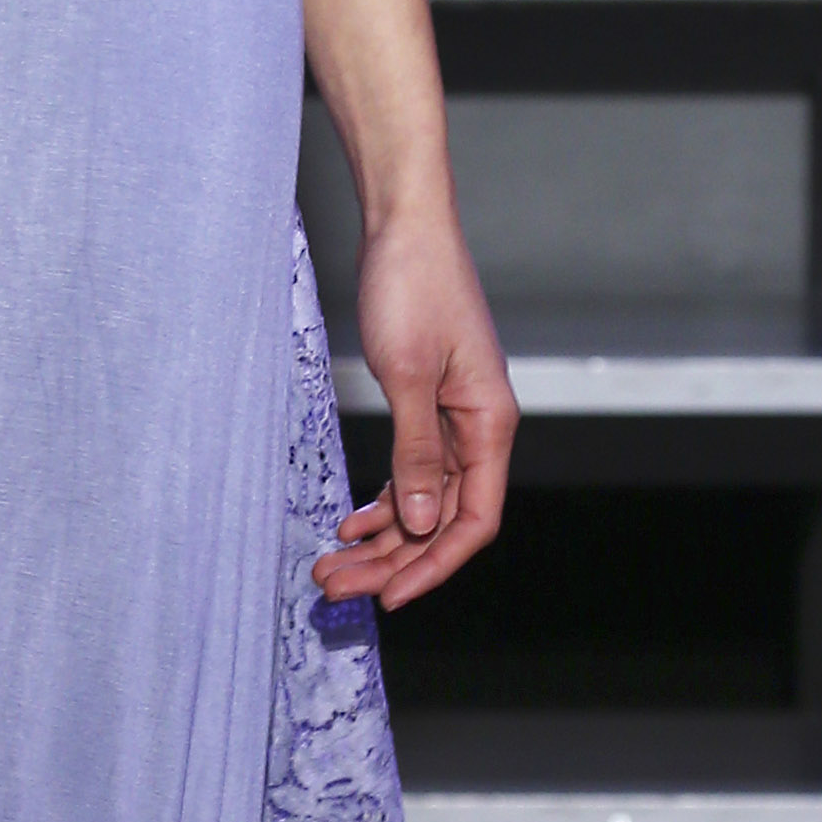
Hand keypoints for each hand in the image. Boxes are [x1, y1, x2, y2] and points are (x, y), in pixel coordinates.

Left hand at [315, 206, 516, 609]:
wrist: (404, 224)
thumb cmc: (413, 286)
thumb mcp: (408, 375)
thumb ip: (418, 453)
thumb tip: (425, 521)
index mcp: (489, 424)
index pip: (475, 521)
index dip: (435, 566)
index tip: (390, 597)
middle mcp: (480, 427)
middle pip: (445, 519)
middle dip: (394, 560)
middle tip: (336, 586)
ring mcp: (455, 417)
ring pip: (425, 500)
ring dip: (382, 537)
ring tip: (331, 563)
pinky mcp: (428, 402)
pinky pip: (414, 470)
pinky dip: (384, 499)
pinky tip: (351, 520)